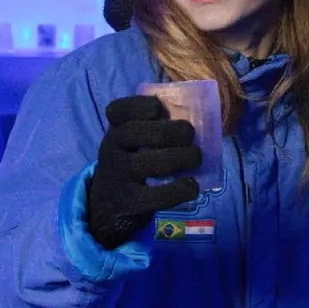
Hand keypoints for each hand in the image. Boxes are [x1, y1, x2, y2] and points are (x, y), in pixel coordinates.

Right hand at [87, 95, 200, 249]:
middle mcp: (111, 149)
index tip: (158, 107)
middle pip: (133, 133)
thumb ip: (157, 126)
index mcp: (116, 128)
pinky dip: (176, 191)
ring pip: (145, 163)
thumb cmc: (134, 160)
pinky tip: (192, 186)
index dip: (138, 105)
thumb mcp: (135, 140)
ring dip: (178, 157)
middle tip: (189, 133)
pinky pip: (153, 196)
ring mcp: (117, 176)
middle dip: (167, 131)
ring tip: (196, 157)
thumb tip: (197, 116)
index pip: (117, 111)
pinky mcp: (128, 202)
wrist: (111, 202)